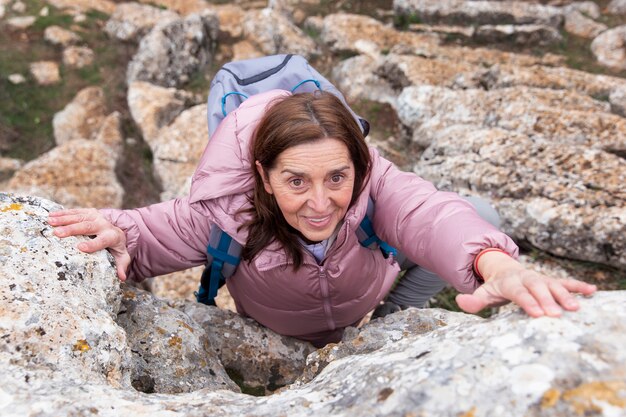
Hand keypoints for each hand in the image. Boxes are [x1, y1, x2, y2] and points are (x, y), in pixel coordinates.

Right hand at [48, 208, 129, 280]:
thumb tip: (122, 278)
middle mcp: (104, 225)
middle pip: (88, 227)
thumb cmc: (117, 247)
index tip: (80, 248)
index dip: (92, 244)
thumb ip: (122, 266)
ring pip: (79, 217)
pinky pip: (75, 212)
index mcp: (112, 236)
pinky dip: (62, 213)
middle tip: (57, 233)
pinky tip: (51, 215)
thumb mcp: (122, 257)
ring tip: (50, 222)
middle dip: (72, 229)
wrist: (118, 229)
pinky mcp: (89, 212)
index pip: (102, 240)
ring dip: (63, 219)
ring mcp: (96, 217)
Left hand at [456, 251, 596, 316]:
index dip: (528, 302)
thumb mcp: (483, 292)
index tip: (537, 314)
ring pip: (554, 285)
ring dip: (565, 295)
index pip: (519, 293)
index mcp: (510, 282)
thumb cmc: (495, 286)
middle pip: (538, 289)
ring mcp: (540, 279)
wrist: (504, 269)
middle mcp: (527, 278)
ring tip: (575, 308)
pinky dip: (578, 286)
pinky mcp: (550, 281)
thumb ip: (473, 300)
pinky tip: (592, 291)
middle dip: (547, 301)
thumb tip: (460, 301)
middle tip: (556, 315)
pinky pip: (565, 282)